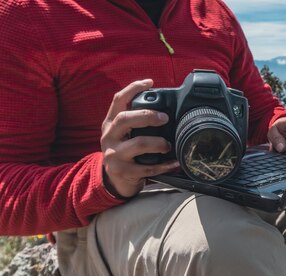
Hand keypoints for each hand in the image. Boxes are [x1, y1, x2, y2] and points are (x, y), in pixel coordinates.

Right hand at [100, 79, 178, 197]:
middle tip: (164, 118)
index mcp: (110, 124)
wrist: (114, 181)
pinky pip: (147, 168)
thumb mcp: (124, 134)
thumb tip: (165, 107)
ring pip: (138, 144)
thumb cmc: (126, 152)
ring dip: (158, 143)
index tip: (149, 82)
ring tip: (168, 145)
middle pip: (125, 119)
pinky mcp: (122, 171)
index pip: (118, 100)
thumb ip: (136, 121)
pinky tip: (174, 163)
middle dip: (147, 115)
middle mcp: (109, 137)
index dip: (133, 89)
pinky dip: (164, 165)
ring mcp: (114, 155)